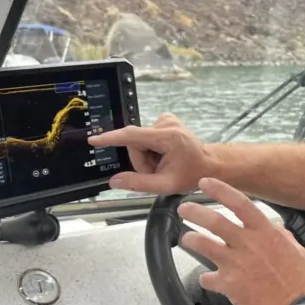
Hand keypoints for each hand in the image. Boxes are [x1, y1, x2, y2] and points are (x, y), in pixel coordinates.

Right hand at [87, 114, 211, 193]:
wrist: (209, 165)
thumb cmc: (192, 174)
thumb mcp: (165, 185)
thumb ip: (138, 183)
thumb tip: (114, 181)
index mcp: (168, 137)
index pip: (132, 136)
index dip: (111, 138)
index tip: (95, 139)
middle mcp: (166, 123)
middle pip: (135, 143)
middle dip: (141, 161)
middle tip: (157, 172)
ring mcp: (166, 120)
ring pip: (139, 141)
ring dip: (146, 157)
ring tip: (163, 165)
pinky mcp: (165, 120)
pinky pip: (145, 137)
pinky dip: (150, 150)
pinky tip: (163, 156)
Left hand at [177, 177, 304, 304]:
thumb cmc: (301, 284)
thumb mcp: (295, 250)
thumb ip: (279, 235)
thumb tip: (272, 228)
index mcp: (265, 233)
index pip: (239, 203)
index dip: (220, 190)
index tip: (206, 183)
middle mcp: (248, 244)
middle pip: (214, 221)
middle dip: (195, 212)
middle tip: (184, 208)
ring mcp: (236, 264)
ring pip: (204, 245)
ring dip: (191, 239)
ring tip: (185, 238)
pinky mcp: (229, 285)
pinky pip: (208, 279)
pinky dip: (206, 278)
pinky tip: (206, 279)